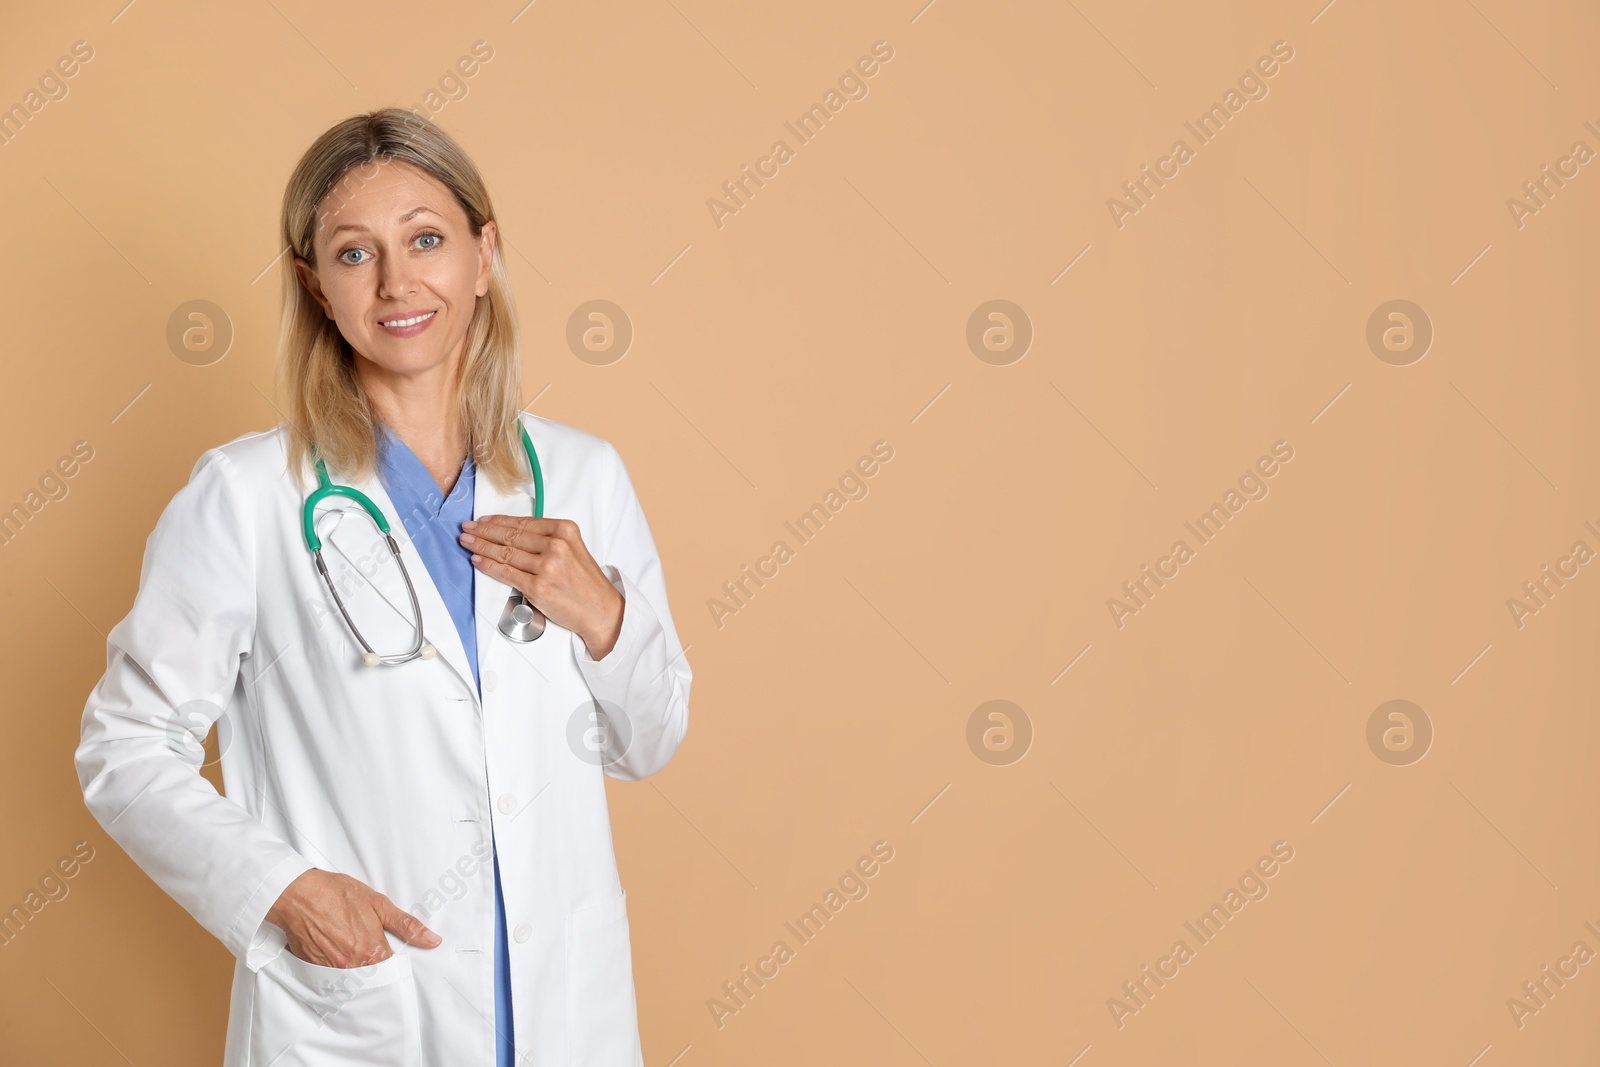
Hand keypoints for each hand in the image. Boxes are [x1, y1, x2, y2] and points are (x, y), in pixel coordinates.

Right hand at [265, 868, 440, 968]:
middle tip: (367, 943)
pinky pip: (332, 976)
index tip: (390, 947)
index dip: (394, 958)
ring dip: (357, 967)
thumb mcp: (379, 904)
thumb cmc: (337, 894)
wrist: (299, 894)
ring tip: (350, 943)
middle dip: (376, 965)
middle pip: (373, 976)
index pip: (393, 969)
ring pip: (353, 978)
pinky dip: (337, 966)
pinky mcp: (314, 969)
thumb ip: (407, 926)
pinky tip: (335, 947)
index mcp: (372, 952)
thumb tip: (432, 941)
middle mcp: (353, 966)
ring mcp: (332, 970)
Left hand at [459, 516, 624, 658]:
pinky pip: (505, 573)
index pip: (523, 523)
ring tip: (467, 541)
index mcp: (565, 531)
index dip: (499, 521)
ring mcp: (546, 567)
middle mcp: (556, 546)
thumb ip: (547, 539)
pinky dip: (488, 565)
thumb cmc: (585, 582)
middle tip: (468, 528)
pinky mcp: (537, 586)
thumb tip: (514, 533)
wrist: (599, 609)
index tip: (483, 520)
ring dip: (481, 546)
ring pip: (505, 553)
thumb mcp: (573, 549)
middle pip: (511, 535)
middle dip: (484, 531)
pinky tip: (477, 559)